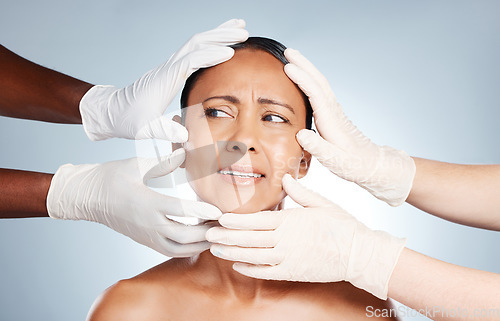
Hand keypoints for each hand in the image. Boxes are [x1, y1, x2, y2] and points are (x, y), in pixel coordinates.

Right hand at [47, 149, 221, 256]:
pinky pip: (171, 250)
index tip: (219, 210)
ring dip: (200, 244)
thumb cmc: (110, 178)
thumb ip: (163, 162)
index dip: (203, 211)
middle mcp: (148, 224)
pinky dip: (188, 248)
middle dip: (207, 232)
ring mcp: (146, 235)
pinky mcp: (145, 240)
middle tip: (225, 224)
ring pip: (178, 248)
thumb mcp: (135, 165)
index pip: (181, 211)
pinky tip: (200, 239)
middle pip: (183, 236)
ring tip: (216, 232)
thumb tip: (185, 153)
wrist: (86, 197)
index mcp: (146, 203)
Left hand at [80, 19, 248, 140]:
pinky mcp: (172, 69)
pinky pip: (194, 50)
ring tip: (239, 28)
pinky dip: (210, 43)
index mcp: (165, 78)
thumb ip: (165, 132)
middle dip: (221, 35)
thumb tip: (186, 138)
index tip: (231, 52)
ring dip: (218, 34)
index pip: (191, 59)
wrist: (113, 111)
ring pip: (197, 42)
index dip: (211, 54)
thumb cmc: (129, 119)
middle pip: (197, 42)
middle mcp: (169, 66)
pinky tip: (221, 44)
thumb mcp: (146, 129)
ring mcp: (171, 65)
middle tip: (244, 31)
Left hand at [206, 174, 405, 298]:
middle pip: (248, 238)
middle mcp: (284, 240)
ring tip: (215, 249)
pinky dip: (249, 269)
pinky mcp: (292, 273)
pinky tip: (237, 264)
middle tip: (208, 233)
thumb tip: (287, 178)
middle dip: (226, 236)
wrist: (359, 253)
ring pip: (253, 255)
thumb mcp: (321, 203)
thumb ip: (300, 192)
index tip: (220, 218)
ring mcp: (287, 258)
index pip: (255, 220)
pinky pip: (265, 272)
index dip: (235, 220)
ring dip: (232, 252)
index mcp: (290, 220)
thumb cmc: (342, 226)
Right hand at [284, 48, 414, 205]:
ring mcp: (334, 110)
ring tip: (292, 58)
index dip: (302, 79)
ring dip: (307, 68)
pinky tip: (303, 78)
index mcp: (331, 121)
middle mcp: (333, 111)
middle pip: (319, 81)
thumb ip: (318, 147)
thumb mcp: (335, 161)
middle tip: (287, 51)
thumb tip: (301, 134)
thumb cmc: (352, 164)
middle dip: (304, 64)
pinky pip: (320, 90)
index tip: (287, 67)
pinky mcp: (333, 113)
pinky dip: (310, 79)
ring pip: (320, 83)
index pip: (316, 93)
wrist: (370, 164)